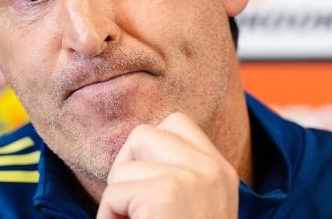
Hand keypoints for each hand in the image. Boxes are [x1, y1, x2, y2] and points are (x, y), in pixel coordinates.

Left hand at [96, 112, 239, 218]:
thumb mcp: (201, 206)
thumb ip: (182, 177)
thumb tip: (136, 154)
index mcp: (222, 171)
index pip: (176, 123)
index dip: (149, 151)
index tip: (146, 187)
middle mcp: (211, 169)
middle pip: (144, 134)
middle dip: (127, 169)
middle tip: (133, 205)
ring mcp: (190, 179)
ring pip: (124, 166)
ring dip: (118, 199)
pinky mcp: (165, 195)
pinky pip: (113, 194)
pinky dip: (110, 216)